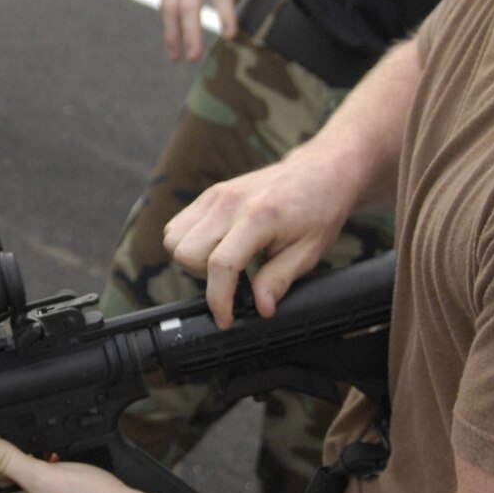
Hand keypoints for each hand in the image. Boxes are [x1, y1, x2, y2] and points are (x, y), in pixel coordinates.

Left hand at [0, 435, 146, 492]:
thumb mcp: (42, 475)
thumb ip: (4, 460)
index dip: (3, 462)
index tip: (21, 450)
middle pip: (14, 486)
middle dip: (29, 466)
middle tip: (50, 458)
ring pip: (37, 491)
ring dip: (48, 473)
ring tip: (66, 467)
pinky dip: (63, 485)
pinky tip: (78, 478)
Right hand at [160, 0, 261, 62]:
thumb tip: (232, 5)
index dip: (225, 13)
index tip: (229, 35)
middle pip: (188, 4)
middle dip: (191, 33)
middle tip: (195, 57)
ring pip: (170, 6)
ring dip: (172, 34)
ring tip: (177, 57)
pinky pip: (166, 0)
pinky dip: (169, 22)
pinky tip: (173, 39)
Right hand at [161, 156, 349, 326]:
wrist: (320, 173)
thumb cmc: (318, 210)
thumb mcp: (309, 252)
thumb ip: (279, 280)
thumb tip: (261, 308)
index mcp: (258, 217)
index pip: (221, 265)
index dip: (219, 300)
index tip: (226, 319)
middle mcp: (230, 203)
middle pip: (186, 252)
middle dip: (203, 277)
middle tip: (231, 281)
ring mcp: (216, 195)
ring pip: (173, 238)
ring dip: (191, 259)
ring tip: (222, 263)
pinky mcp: (210, 194)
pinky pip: (177, 224)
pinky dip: (188, 242)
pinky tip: (216, 247)